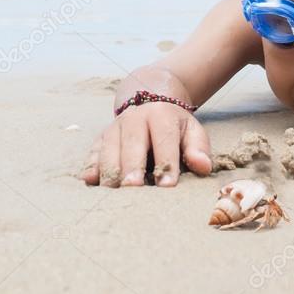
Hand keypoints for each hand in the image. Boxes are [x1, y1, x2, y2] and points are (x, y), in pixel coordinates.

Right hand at [80, 103, 211, 187]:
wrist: (151, 100)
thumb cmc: (174, 125)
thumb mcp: (191, 130)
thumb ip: (198, 148)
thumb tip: (203, 166)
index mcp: (160, 116)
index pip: (164, 140)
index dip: (166, 163)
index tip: (167, 185)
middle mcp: (134, 118)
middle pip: (131, 144)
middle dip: (132, 167)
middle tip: (133, 189)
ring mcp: (114, 128)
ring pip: (108, 150)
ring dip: (110, 171)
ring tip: (113, 193)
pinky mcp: (100, 138)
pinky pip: (92, 153)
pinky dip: (91, 167)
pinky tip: (90, 181)